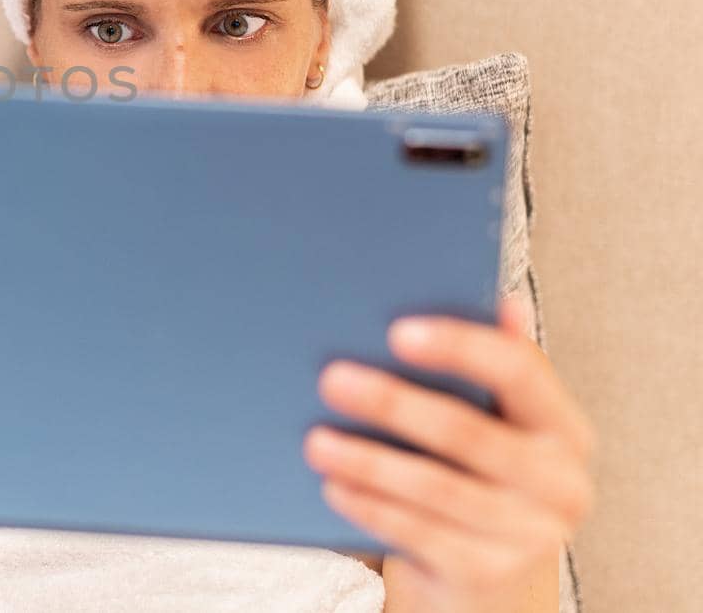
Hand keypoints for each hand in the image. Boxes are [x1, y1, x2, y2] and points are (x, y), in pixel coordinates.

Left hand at [303, 295, 595, 611]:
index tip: (399, 332)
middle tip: (332, 380)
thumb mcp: (500, 422)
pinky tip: (335, 486)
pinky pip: (419, 534)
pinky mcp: (488, 574)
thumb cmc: (485, 478)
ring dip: (368, 461)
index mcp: (563, 427)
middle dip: (393, 404)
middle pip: (467, 432)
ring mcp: (528, 534)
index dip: (459, 346)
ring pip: (436, 487)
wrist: (491, 579)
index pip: (519, 371)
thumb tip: (502, 301)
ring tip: (316, 440)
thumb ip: (496, 366)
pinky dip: (371, 506)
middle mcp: (559, 482)